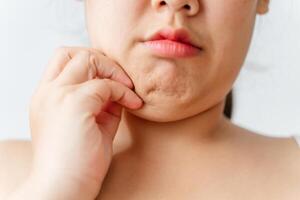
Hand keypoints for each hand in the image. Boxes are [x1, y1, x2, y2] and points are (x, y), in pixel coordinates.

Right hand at [28, 47, 142, 198]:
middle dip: (102, 61)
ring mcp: (58, 96)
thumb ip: (100, 104)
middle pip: (72, 52)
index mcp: (46, 98)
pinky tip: (134, 104)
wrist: (64, 190)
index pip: (63, 60)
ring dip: (113, 72)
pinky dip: (123, 91)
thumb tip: (119, 89)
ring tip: (129, 91)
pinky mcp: (74, 104)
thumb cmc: (77, 163)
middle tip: (121, 81)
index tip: (112, 82)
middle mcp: (47, 93)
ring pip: (87, 59)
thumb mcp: (88, 126)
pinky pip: (105, 85)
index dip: (90, 63)